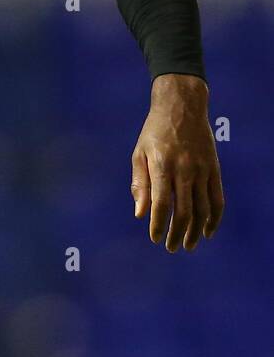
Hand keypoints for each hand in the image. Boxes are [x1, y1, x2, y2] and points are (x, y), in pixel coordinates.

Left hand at [131, 74, 222, 251]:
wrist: (182, 108)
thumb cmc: (154, 132)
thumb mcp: (139, 152)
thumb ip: (139, 183)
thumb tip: (139, 213)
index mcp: (161, 166)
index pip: (160, 204)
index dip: (158, 224)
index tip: (154, 238)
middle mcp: (184, 170)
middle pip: (184, 212)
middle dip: (177, 233)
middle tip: (171, 248)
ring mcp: (202, 170)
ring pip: (203, 209)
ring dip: (197, 231)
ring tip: (189, 245)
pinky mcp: (214, 170)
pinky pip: (218, 199)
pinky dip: (215, 218)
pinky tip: (209, 231)